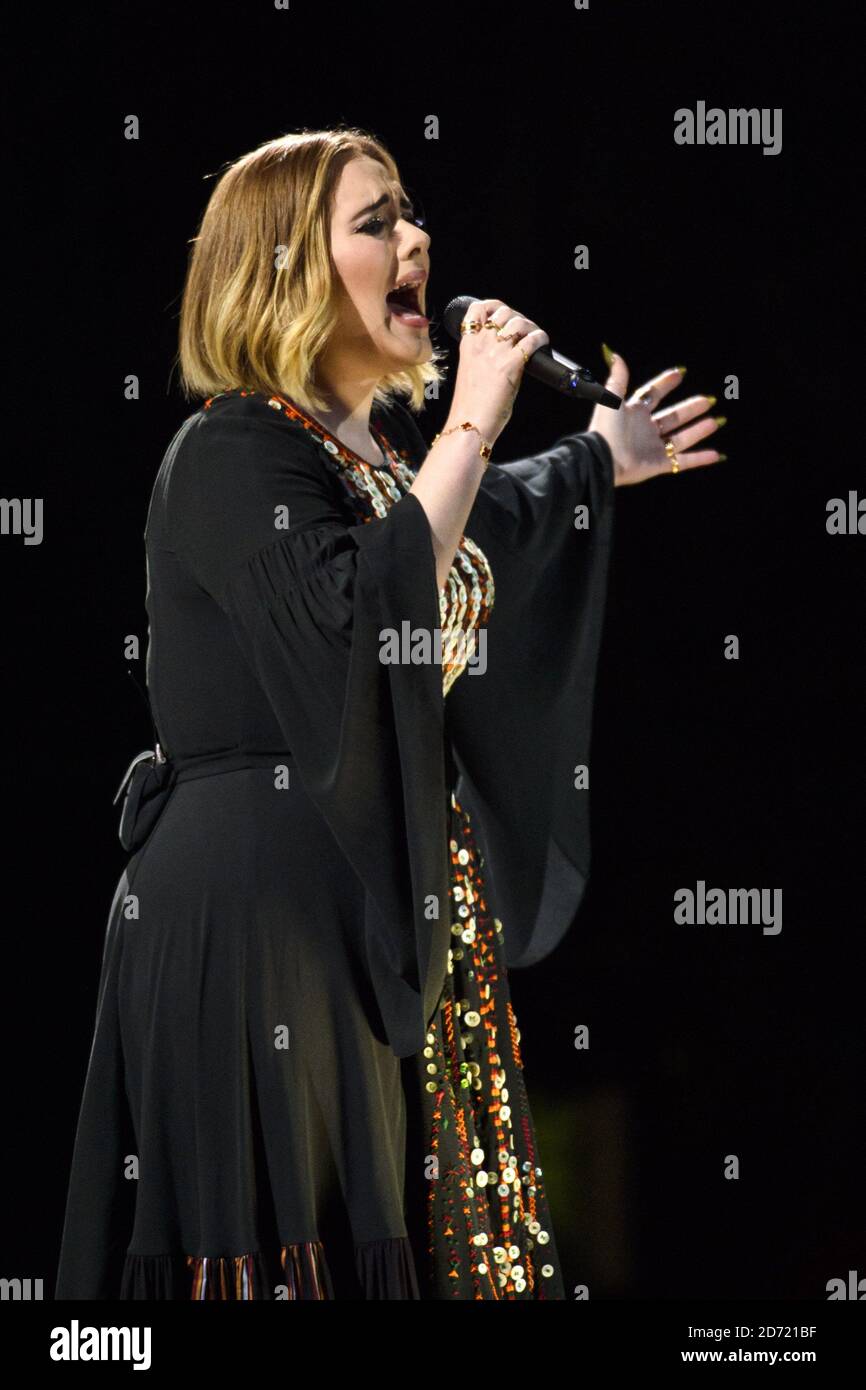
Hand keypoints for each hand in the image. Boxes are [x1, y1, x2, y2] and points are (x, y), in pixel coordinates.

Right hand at [446, 298, 549, 448]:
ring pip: (518, 322)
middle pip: (503, 312)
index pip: (477, 310)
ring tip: (534, 337)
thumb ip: (483, 359)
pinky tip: (543, 343)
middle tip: (524, 330)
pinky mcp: (511, 365)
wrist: (470, 424)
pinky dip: (540, 338)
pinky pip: (531, 340)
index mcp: (467, 346)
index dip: (493, 306)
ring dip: (530, 327)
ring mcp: (496, 353)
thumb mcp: (470, 374)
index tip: (501, 313)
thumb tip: (502, 355)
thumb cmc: (470, 407)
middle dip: (517, 317)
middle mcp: (481, 345)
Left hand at [588, 349, 725, 486]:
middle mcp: (645, 430)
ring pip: (680, 438)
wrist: (603, 459)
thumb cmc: (605, 429)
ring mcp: (653, 448)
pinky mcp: (658, 464)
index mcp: (633, 413)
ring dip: (698, 430)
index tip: (680, 373)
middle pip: (672, 417)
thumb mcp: (611, 399)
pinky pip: (683, 462)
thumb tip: (616, 355)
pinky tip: (716, 454)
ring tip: (715, 421)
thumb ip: (617, 378)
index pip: (652, 394)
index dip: (664, 384)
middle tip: (708, 400)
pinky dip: (699, 459)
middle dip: (690, 409)